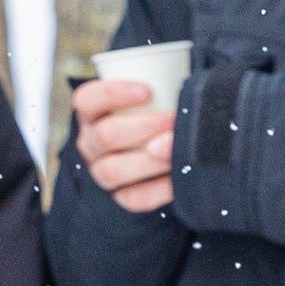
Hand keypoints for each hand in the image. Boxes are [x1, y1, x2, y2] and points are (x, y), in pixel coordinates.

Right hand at [73, 76, 176, 213]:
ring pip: (114, 170)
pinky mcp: (119, 197)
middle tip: (175, 120)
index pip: (87, 100)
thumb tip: (197, 89)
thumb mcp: (152, 96)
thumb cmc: (157, 110)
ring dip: (150, 160)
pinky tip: (180, 177)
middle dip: (145, 127)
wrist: (159, 145)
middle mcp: (90, 143)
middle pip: (105, 136)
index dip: (113, 94)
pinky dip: (160, 189)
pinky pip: (134, 198)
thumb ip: (166, 87)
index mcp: (90, 113)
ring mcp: (100, 172)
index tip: (148, 91)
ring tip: (178, 149)